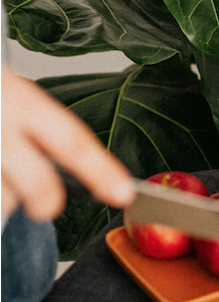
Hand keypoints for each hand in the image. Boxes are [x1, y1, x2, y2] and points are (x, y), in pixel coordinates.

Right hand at [1, 63, 133, 222]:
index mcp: (19, 99)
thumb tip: (73, 174)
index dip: (101, 170)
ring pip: (1, 200)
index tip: (124, 193)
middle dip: (46, 202)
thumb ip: (36, 128)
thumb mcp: (9, 94)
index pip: (71, 139)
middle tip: (44, 208)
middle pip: (36, 184)